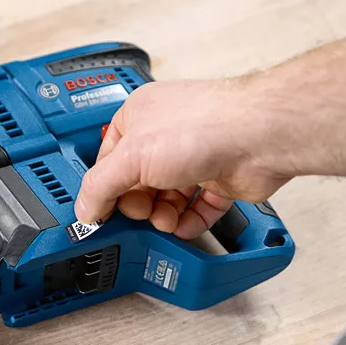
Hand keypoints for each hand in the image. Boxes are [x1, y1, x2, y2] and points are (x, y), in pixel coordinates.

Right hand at [74, 79, 290, 238]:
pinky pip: (197, 207)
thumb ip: (101, 186)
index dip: (104, 187)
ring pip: (167, 197)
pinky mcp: (220, 177)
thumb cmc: (204, 126)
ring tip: (166, 221)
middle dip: (138, 205)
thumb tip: (84, 210)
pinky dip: (189, 221)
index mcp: (139, 117)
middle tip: (141, 213)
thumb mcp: (132, 157)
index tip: (100, 212)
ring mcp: (194, 156)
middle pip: (138, 182)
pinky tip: (184, 226)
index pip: (108, 158)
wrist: (261, 137)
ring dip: (163, 216)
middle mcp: (166, 135)